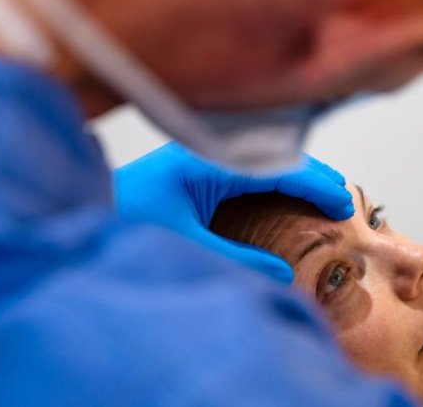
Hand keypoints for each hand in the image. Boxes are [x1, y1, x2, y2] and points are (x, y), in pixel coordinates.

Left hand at [113, 142, 353, 282]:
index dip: (317, 185)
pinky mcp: (195, 165)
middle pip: (277, 154)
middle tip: (343, 200)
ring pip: (264, 156)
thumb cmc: (124, 218)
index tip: (344, 204)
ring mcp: (202, 153)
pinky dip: (274, 177)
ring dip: (295, 174)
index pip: (280, 165)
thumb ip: (236, 257)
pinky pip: (247, 164)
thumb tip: (283, 273)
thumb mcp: (186, 243)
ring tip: (322, 196)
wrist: (78, 205)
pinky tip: (283, 194)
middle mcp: (209, 149)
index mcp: (209, 160)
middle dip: (313, 176)